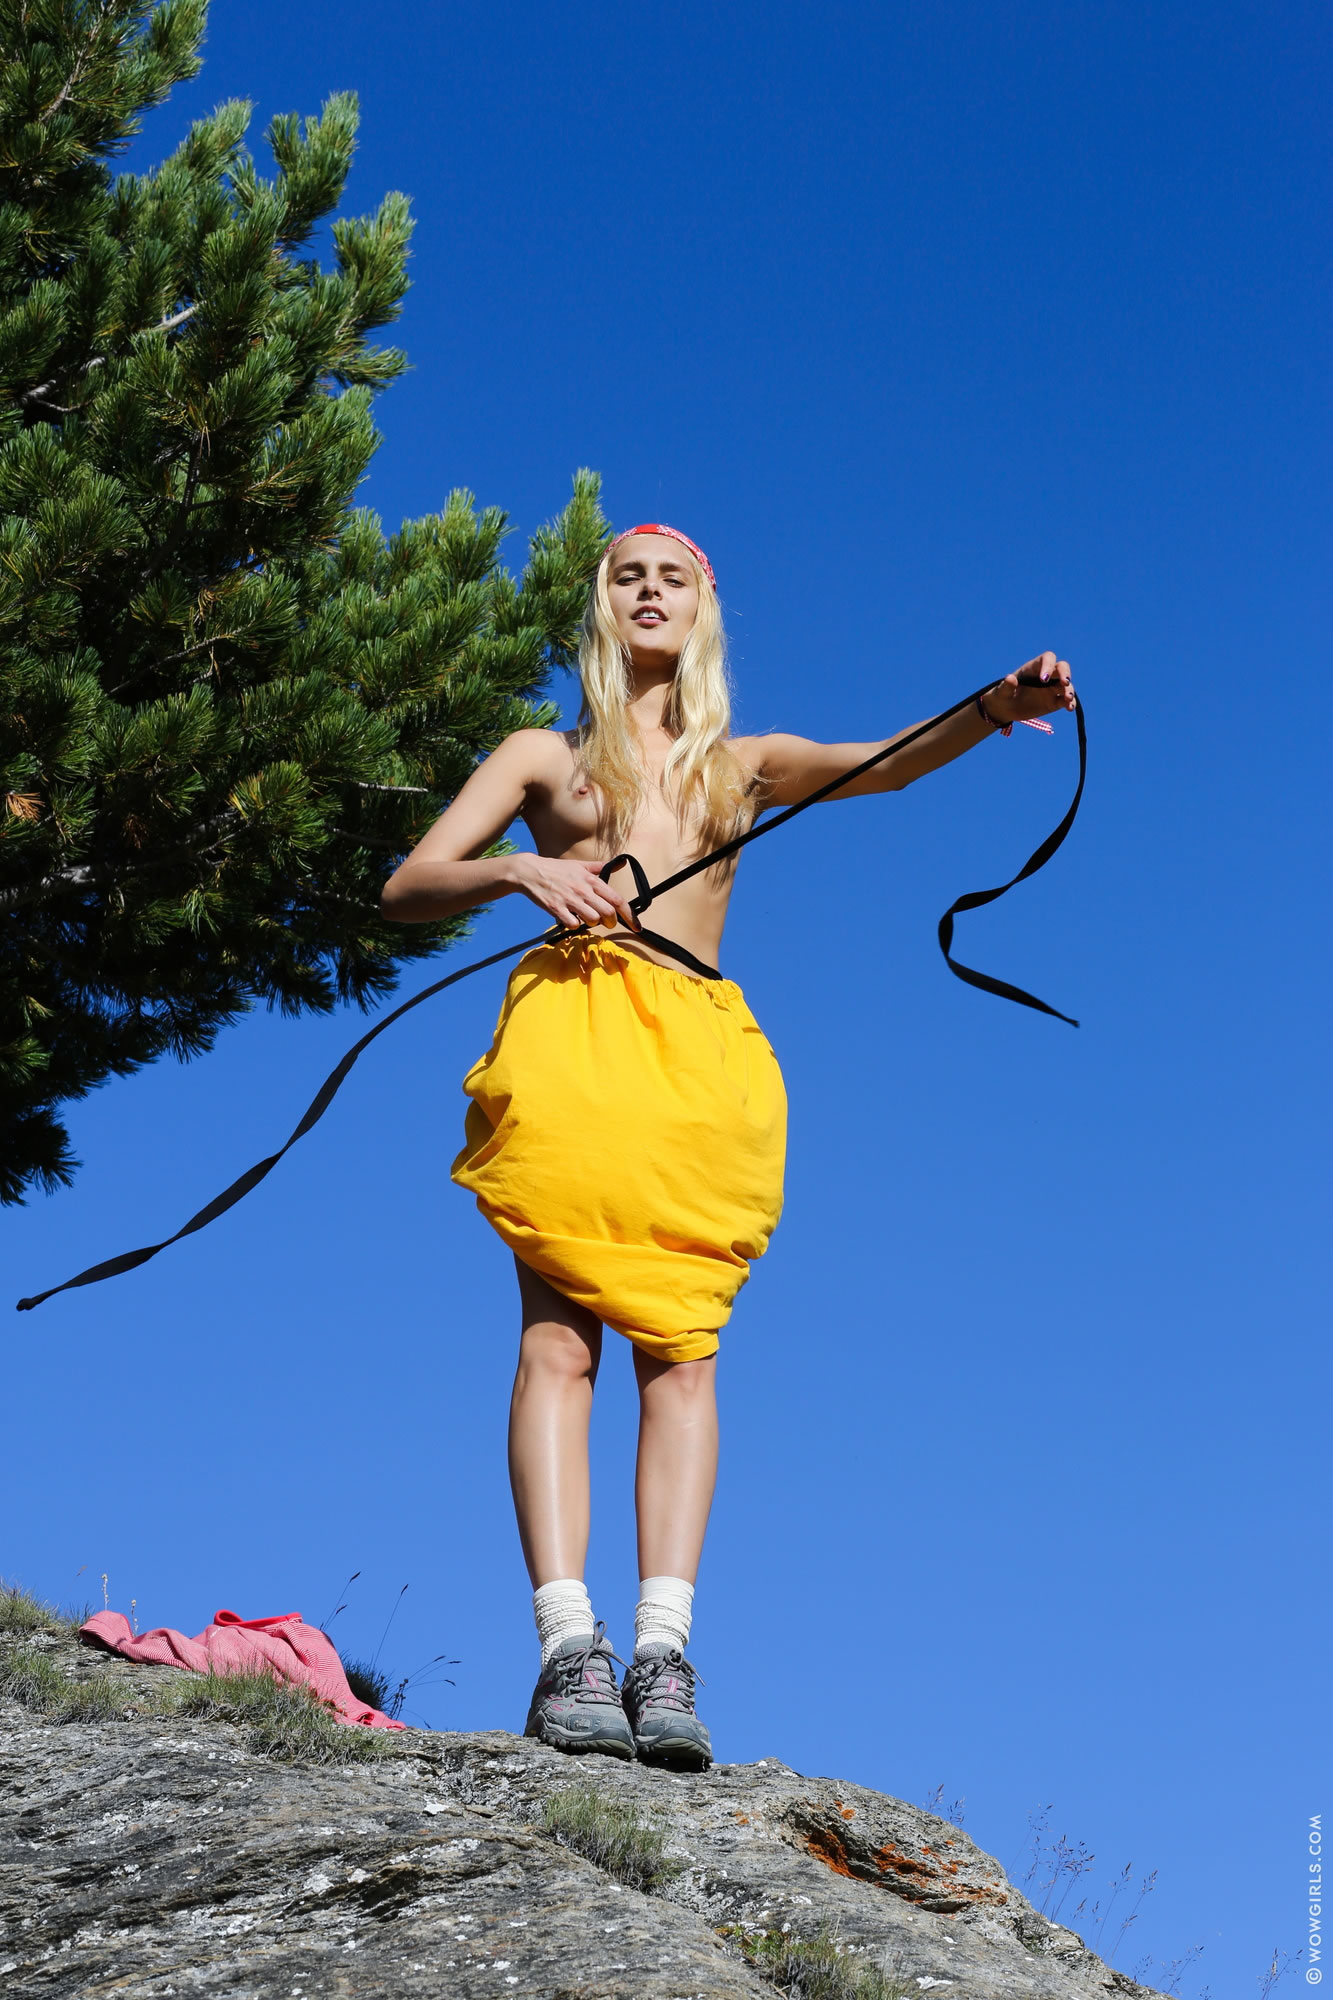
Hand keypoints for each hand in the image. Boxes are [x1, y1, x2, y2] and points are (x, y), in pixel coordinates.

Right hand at [510, 853, 637, 931]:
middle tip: (606, 922)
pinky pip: (573, 924)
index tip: (637, 926)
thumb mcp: (580, 865)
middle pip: (607, 913)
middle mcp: (583, 890)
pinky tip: (570, 918)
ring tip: (586, 917)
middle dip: (611, 922)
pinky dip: (575, 925)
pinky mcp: (556, 909)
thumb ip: (601, 867)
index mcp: (591, 880)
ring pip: (592, 920)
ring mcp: (570, 900)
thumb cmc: (557, 869)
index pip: (617, 899)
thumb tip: (621, 863)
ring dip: (592, 923)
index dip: (630, 915)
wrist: (530, 872)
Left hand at [981, 652, 1075, 725]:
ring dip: (1069, 690)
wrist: (1004, 710)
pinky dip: (1070, 703)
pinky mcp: (1054, 702)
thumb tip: (1010, 678)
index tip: (1043, 679)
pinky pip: (1065, 701)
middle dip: (1065, 673)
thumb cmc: (1001, 696)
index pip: (1047, 659)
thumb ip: (1006, 686)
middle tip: (1065, 683)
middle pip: (1062, 668)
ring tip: (1068, 699)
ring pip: (1066, 685)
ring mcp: (1051, 689)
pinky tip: (1069, 708)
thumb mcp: (1001, 692)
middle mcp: (1045, 676)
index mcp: (1033, 668)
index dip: (1048, 666)